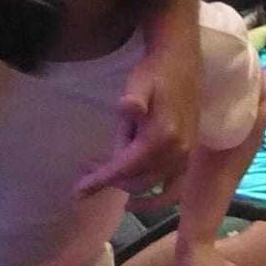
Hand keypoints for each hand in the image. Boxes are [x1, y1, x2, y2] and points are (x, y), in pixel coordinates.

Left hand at [75, 38, 198, 197]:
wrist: (183, 64)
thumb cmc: (155, 72)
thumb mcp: (139, 80)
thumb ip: (134, 96)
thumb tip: (128, 108)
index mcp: (163, 135)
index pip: (126, 166)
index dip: (100, 180)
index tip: (78, 191)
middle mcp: (177, 152)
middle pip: (137, 180)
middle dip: (110, 180)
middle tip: (86, 168)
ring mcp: (185, 157)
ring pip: (151, 186)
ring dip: (126, 185)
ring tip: (105, 175)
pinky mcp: (188, 158)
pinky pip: (173, 190)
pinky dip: (155, 199)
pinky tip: (136, 201)